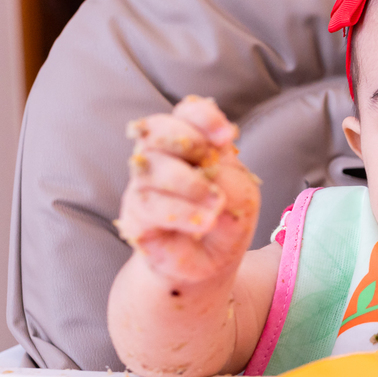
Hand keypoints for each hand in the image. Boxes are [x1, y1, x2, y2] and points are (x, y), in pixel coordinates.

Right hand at [116, 96, 260, 284]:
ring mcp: (144, 186)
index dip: (203, 117)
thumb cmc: (225, 221)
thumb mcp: (242, 196)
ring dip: (188, 182)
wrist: (210, 264)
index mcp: (191, 143)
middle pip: (159, 129)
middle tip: (213, 166)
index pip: (187, 112)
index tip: (226, 137)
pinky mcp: (136, 217)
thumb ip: (229, 177)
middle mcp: (161, 158)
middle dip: (190, 142)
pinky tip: (204, 222)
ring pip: (152, 166)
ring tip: (215, 203)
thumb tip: (207, 174)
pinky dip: (180, 212)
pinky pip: (148, 205)